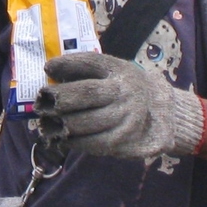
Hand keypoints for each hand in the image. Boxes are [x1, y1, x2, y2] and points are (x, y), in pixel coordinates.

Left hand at [35, 52, 204, 160]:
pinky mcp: (123, 142)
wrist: (164, 114)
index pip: (90, 63)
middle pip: (85, 94)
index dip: (66, 64)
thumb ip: (86, 68)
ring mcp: (125, 118)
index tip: (47, 67)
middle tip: (41, 102)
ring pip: (84, 122)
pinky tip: (60, 139)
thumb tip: (50, 69)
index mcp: (119, 71)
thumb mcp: (115, 71)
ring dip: (59, 124)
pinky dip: (72, 142)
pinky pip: (91, 144)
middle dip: (58, 99)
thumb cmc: (128, 88)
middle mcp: (124, 93)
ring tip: (45, 123)